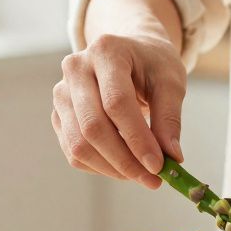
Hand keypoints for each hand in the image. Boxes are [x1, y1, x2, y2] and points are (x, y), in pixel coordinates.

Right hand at [52, 33, 187, 188]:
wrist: (130, 54)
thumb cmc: (152, 65)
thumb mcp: (171, 81)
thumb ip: (170, 118)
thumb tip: (172, 157)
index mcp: (106, 51)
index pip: (116, 103)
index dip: (137, 138)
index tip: (158, 165)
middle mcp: (76, 68)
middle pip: (93, 126)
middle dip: (125, 160)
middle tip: (154, 179)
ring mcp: (62, 93)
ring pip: (79, 144)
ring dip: (112, 169)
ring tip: (142, 175)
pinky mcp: (59, 115)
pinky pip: (73, 152)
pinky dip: (100, 167)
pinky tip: (124, 166)